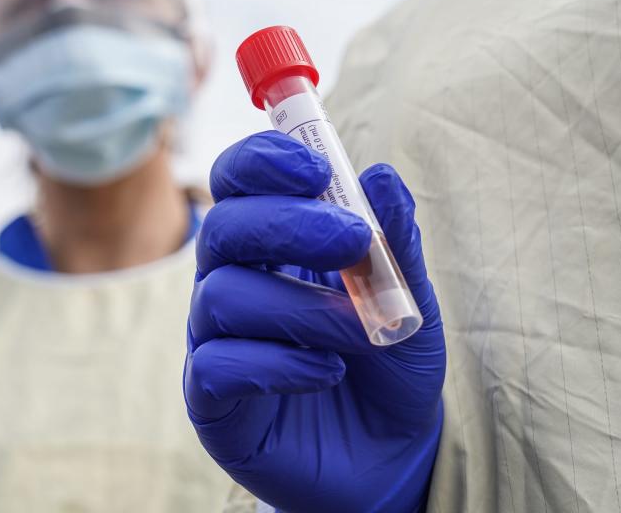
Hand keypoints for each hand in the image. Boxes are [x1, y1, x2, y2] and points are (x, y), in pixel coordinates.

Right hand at [184, 131, 445, 512]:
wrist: (392, 457)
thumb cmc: (390, 368)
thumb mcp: (409, 301)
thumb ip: (395, 243)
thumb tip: (381, 175)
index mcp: (270, 247)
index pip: (237, 182)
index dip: (262, 162)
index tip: (313, 167)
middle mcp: (232, 284)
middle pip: (222, 228)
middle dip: (286, 225)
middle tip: (352, 240)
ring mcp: (214, 341)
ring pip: (222, 296)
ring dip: (300, 305)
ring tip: (360, 329)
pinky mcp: (211, 401)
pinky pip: (217, 365)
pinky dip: (279, 363)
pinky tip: (327, 372)